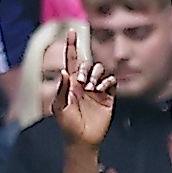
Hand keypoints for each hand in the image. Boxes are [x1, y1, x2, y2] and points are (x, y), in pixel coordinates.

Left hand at [52, 32, 115, 146]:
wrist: (82, 141)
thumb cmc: (67, 126)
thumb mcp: (60, 108)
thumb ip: (62, 90)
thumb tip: (65, 72)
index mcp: (70, 83)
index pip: (71, 60)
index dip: (71, 45)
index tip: (72, 31)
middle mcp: (84, 84)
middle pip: (87, 63)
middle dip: (85, 69)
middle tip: (82, 84)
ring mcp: (97, 90)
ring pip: (100, 70)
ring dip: (96, 75)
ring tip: (91, 89)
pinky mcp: (108, 98)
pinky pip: (111, 82)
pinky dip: (107, 82)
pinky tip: (101, 89)